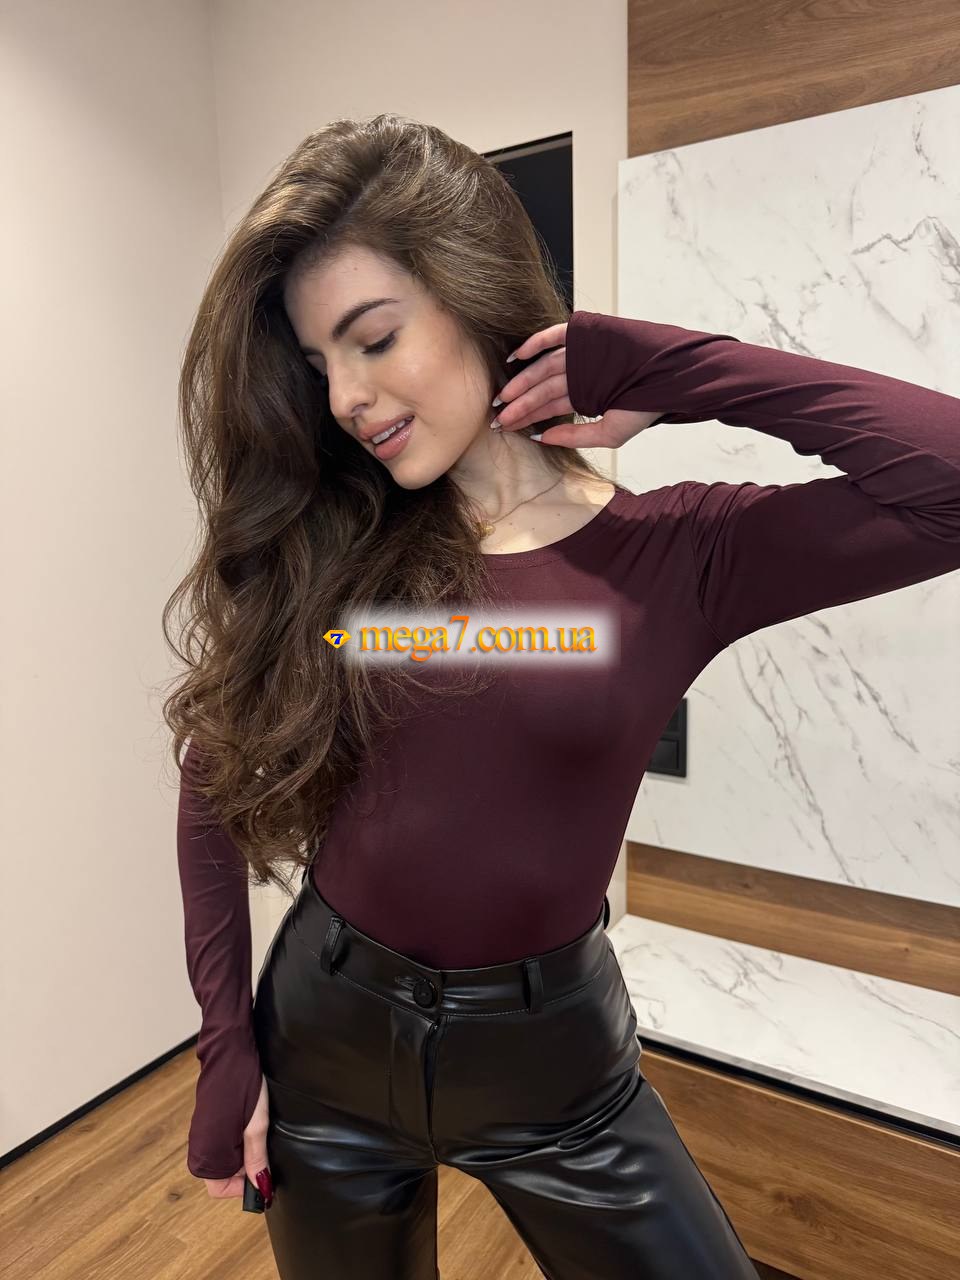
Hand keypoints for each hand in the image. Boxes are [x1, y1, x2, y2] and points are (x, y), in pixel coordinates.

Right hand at [201, 1075, 272, 1205]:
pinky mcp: (207, 1122)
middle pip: (222, 1175)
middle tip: (264, 1153)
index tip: (262, 1176)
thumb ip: (256, 1157)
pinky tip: (250, 1126)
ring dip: (242, 1155)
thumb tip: (261, 1186)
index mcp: (207, 1151)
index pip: (219, 1189)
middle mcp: (200, 1146)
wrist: (229, 1052)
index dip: (242, 1188)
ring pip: (223, 1159)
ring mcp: (202, 1133)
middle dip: (244, 1171)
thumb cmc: (242, 1084)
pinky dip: (237, 1142)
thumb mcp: (257, 1124)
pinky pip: (221, 1144)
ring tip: (259, 1136)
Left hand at [492, 321, 662, 447]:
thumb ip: (576, 437)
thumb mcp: (610, 432)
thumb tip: (540, 439)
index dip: (525, 415)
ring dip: (522, 382)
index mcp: (585, 394)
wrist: (673, 377)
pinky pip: (554, 336)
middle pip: (541, 389)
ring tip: (502, 398)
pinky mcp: (585, 334)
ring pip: (543, 368)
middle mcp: (579, 372)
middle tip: (496, 417)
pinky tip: (515, 358)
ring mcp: (580, 352)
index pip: (547, 406)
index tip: (503, 426)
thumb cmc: (647, 407)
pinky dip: (535, 343)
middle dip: (518, 404)